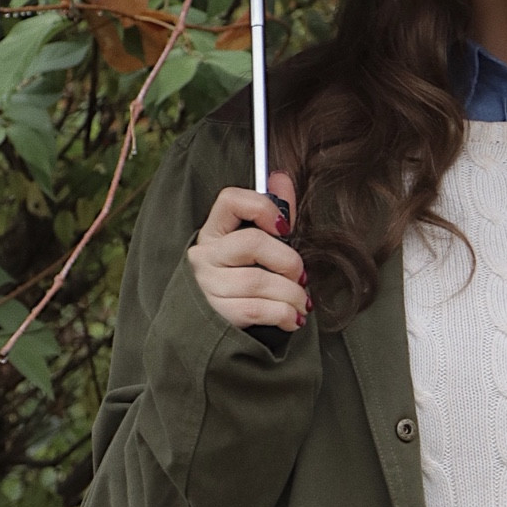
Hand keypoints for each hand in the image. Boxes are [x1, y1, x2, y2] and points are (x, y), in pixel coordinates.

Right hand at [188, 173, 307, 333]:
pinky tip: (293, 318)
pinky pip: (257, 310)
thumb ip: (272, 212)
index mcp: (214, 230)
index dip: (262, 207)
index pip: (230, 200)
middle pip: (252, 243)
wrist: (218, 329)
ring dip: (292, 294)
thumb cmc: (244, 278)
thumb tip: (281, 177)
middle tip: (300, 276)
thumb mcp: (258, 243)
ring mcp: (208, 285)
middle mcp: (205, 255)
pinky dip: (284, 314)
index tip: (284, 228)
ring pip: (258, 281)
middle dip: (289, 261)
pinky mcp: (217, 314)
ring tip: (301, 302)